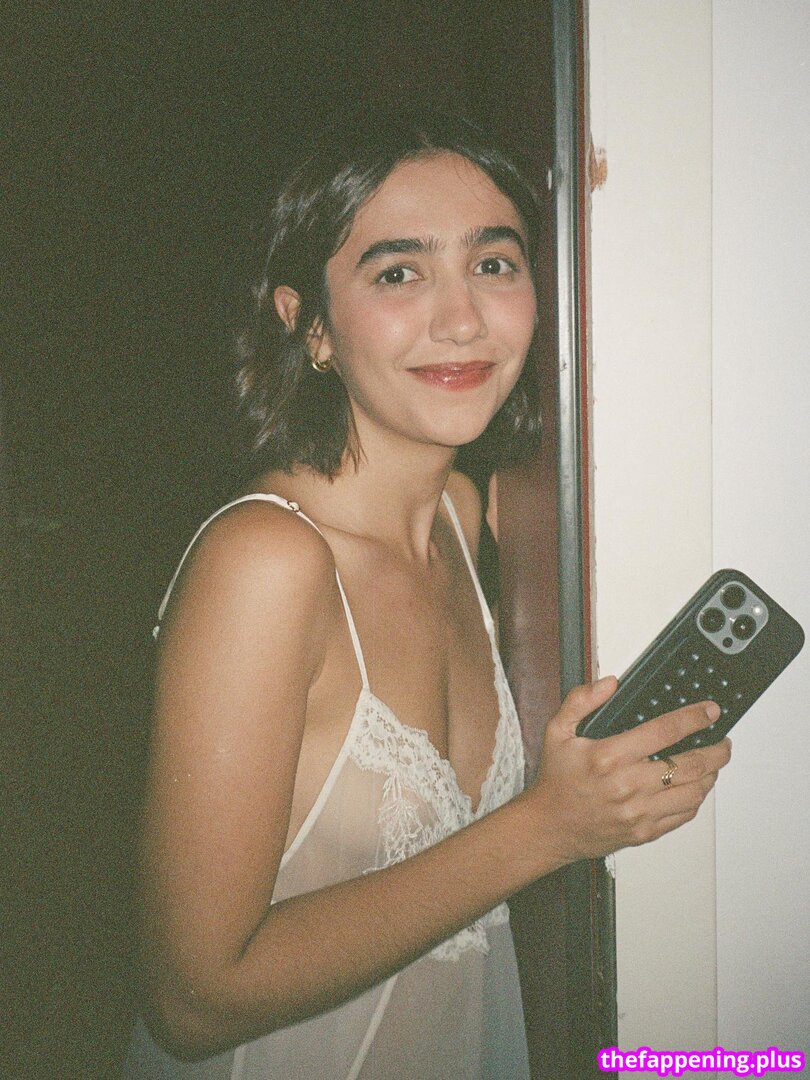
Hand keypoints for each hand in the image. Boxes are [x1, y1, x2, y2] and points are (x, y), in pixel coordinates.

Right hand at [529, 677, 731, 861]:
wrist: (548, 827)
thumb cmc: (555, 781)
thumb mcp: (556, 731)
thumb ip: (581, 701)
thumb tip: (609, 684)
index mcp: (610, 757)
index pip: (665, 731)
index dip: (693, 718)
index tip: (710, 711)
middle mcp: (628, 786)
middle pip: (690, 764)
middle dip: (716, 750)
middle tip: (722, 740)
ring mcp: (639, 812)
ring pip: (694, 792)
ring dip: (711, 775)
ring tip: (712, 764)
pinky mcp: (644, 832)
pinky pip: (684, 815)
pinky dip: (696, 799)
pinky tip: (695, 787)